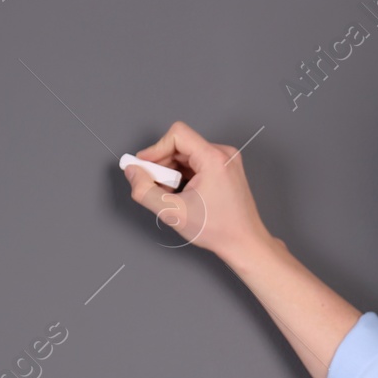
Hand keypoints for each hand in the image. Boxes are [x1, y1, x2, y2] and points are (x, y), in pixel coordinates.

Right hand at [121, 121, 272, 263]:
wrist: (244, 243)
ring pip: (188, 154)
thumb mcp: (173, 212)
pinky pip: (197, 162)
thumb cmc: (219, 230)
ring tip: (171, 194)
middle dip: (163, 164)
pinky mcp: (226, 169)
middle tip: (156, 186)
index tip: (144, 166)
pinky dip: (184, 175)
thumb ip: (144, 191)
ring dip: (173, 171)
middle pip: (181, 145)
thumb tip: (132, 171)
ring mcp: (227, 161)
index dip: (156, 148)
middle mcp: (223, 154)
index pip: (177, 134)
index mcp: (214, 158)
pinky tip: (183, 194)